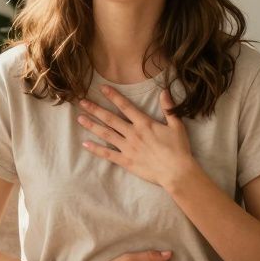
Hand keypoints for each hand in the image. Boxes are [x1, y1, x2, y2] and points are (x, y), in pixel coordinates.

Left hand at [75, 86, 197, 188]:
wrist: (176, 172)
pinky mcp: (126, 162)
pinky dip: (96, 149)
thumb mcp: (177, 125)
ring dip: (92, 126)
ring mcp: (128, 148)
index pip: (125, 106)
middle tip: (82, 102)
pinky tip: (85, 144)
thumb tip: (164, 91)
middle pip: (110, 119)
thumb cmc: (179, 149)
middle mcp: (133, 134)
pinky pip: (108, 154)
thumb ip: (168, 108)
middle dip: (95, 109)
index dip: (113, 96)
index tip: (101, 88)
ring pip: (106, 134)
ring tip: (80, 118)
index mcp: (144, 123)